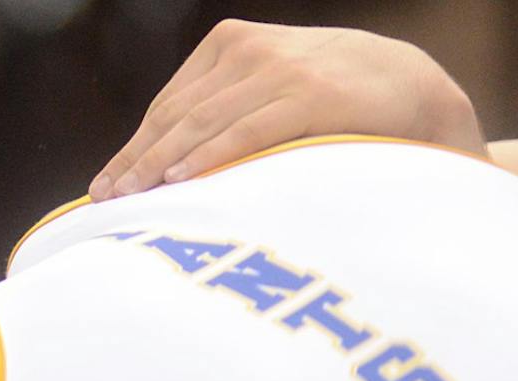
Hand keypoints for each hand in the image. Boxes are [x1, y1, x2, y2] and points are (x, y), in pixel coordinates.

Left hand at [91, 20, 485, 199]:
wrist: (413, 89)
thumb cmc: (332, 104)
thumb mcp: (270, 89)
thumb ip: (225, 108)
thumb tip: (162, 163)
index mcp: (229, 43)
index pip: (168, 105)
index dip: (133, 148)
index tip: (104, 187)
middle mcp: (249, 50)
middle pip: (176, 115)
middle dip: (137, 160)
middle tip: (106, 200)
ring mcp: (279, 69)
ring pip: (203, 123)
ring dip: (161, 164)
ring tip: (133, 198)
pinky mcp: (309, 94)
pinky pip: (247, 130)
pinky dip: (211, 156)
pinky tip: (181, 180)